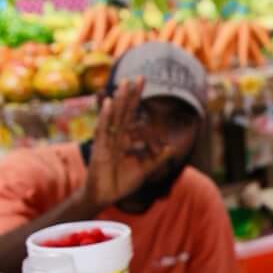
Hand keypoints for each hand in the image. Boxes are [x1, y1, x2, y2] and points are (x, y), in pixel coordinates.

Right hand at [83, 81, 171, 208]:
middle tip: (137, 76)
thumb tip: (172, 148)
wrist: (105, 197)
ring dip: (118, 101)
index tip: (143, 81)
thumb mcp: (144, 169)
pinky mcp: (100, 148)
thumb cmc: (121, 183)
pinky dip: (105, 117)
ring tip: (123, 85)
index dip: (137, 98)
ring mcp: (107, 141)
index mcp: (125, 138)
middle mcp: (115, 136)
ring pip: (113, 117)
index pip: (132, 114)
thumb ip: (157, 158)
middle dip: (130, 94)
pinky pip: (102, 130)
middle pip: (123, 111)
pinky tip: (108, 104)